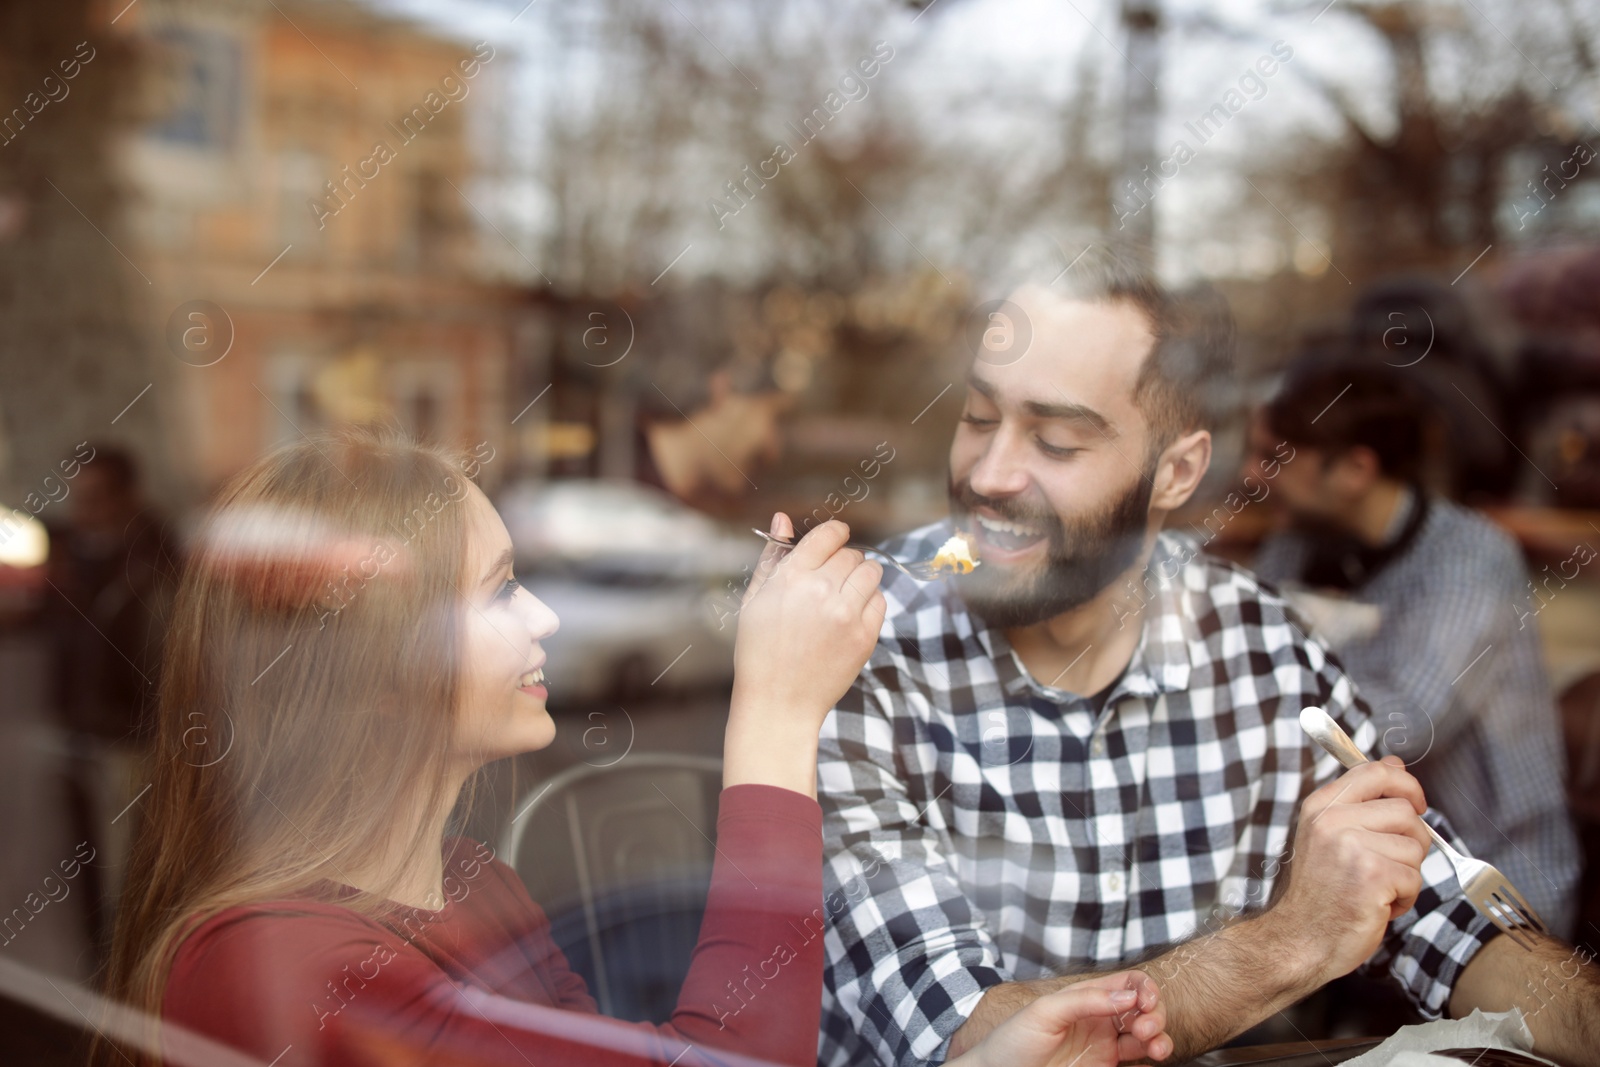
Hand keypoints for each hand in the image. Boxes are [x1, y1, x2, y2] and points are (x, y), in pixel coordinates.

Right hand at [724, 514, 884, 790]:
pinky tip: (850, 617)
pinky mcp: (865, 636)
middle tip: (831, 582)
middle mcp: (821, 591)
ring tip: (844, 596)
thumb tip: (783, 517)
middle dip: (844, 562)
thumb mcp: (754, 599)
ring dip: (861, 578)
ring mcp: (846, 614)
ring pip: (872, 572)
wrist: (778, 702)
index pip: (828, 535)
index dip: (835, 534)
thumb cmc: (759, 650)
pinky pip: (881, 601)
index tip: (836, 540)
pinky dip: (870, 603)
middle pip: (852, 554)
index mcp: (791, 577)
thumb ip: (772, 555)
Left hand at [956, 972, 1169, 1066]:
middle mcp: (1099, 1019)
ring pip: (1145, 1036)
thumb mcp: (1045, 1012)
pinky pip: (1137, 1060)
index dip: (1144, 989)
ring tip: (1156, 1048)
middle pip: (1143, 1009)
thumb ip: (1084, 1001)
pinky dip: (1152, 1058)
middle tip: (1146, 1029)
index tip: (1145, 1003)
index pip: (1127, 983)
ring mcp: (1104, 1045)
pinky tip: (1152, 1059)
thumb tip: (1126, 996)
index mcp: (1086, 998)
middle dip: (1154, 1015)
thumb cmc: (1013, 1040)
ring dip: (1160, 1038)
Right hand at [1267, 756, 1431, 984]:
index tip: (1415, 803)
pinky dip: (1405, 897)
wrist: (1299, 939)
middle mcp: (1332, 821)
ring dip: (1407, 874)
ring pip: (1415, 847)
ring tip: (1378, 888)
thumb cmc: (1320, 892)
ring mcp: (1352, 847)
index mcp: (1321, 807)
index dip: (1405, 784)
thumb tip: (1396, 765)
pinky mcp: (1373, 876)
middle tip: (1387, 864)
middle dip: (1410, 841)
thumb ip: (1362, 800)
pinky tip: (1379, 904)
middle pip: (1405, 811)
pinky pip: (1415, 878)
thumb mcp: (1329, 835)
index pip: (1374, 771)